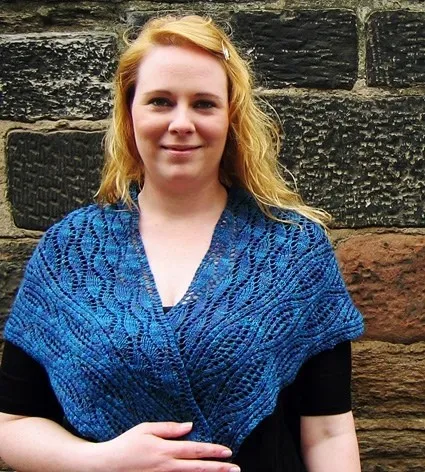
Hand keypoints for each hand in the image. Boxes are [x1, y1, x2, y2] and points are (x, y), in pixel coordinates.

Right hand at [92, 421, 239, 471]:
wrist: (106, 466)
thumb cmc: (126, 444)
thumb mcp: (146, 428)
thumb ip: (169, 428)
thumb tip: (190, 426)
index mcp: (165, 450)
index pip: (195, 450)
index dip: (212, 451)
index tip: (228, 451)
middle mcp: (167, 466)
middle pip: (198, 468)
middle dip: (218, 468)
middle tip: (235, 469)